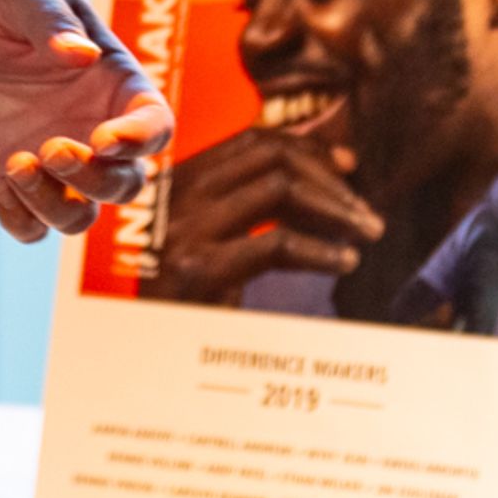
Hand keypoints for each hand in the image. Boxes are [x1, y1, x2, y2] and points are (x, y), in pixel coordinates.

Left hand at [0, 0, 172, 240]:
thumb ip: (50, 19)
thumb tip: (82, 55)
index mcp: (111, 84)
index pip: (155, 125)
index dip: (141, 141)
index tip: (103, 139)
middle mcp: (91, 130)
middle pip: (127, 184)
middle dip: (97, 180)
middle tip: (50, 147)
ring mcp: (53, 163)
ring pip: (81, 217)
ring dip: (56, 205)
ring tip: (15, 163)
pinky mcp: (12, 183)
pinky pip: (32, 227)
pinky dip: (22, 220)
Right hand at [135, 120, 385, 305]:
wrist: (131, 356)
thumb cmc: (173, 301)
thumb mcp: (203, 242)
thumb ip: (246, 207)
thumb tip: (318, 178)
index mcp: (180, 181)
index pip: (253, 140)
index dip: (308, 146)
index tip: (349, 163)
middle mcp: (179, 194)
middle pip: (272, 156)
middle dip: (329, 178)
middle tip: (366, 211)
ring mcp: (186, 230)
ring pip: (280, 189)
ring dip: (336, 209)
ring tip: (367, 233)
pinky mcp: (199, 271)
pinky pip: (276, 243)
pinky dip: (321, 249)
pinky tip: (344, 262)